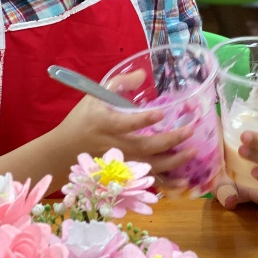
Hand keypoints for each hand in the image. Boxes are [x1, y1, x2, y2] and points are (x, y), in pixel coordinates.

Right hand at [55, 94, 195, 176]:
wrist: (64, 152)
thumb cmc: (83, 120)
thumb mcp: (94, 97)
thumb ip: (118, 84)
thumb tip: (143, 74)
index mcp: (106, 124)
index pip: (126, 123)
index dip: (143, 120)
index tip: (161, 113)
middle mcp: (115, 146)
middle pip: (145, 146)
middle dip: (170, 140)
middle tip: (190, 130)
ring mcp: (121, 163)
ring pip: (150, 166)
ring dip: (173, 161)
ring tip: (193, 152)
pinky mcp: (125, 174)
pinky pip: (148, 181)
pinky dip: (167, 183)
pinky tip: (184, 181)